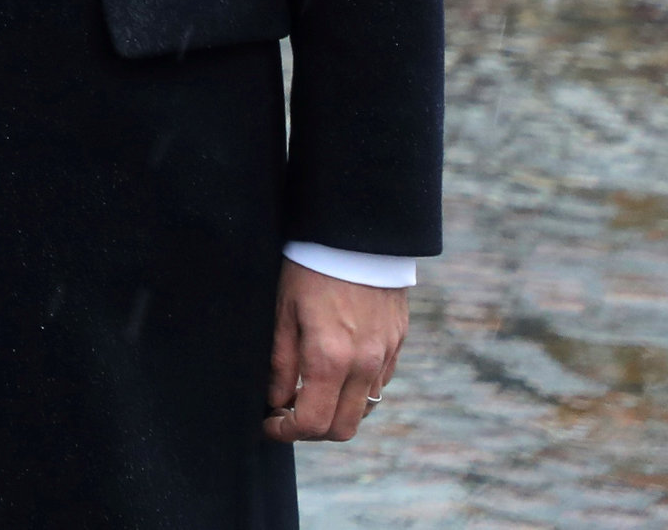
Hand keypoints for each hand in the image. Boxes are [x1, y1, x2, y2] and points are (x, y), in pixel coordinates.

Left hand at [266, 260, 405, 441]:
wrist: (357, 234)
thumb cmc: (310, 267)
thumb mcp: (283, 310)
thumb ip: (280, 362)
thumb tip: (275, 401)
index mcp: (330, 358)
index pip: (313, 423)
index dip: (287, 432)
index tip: (269, 424)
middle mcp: (364, 365)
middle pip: (343, 429)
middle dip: (312, 431)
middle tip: (286, 413)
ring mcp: (385, 356)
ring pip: (363, 410)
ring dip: (336, 412)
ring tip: (308, 392)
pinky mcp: (397, 345)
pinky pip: (378, 385)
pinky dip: (355, 391)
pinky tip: (334, 371)